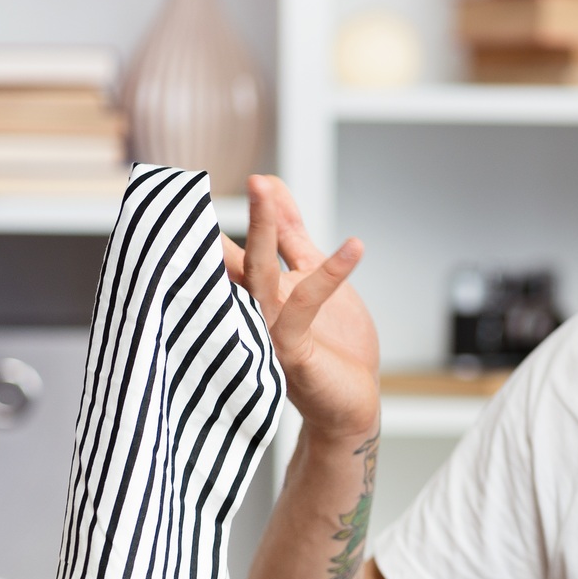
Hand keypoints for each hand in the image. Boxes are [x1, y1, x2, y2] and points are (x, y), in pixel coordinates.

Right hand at [222, 175, 379, 444]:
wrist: (351, 406)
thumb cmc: (332, 346)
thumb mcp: (314, 277)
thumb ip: (292, 236)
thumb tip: (272, 185)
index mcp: (256, 292)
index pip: (236, 245)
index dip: (227, 211)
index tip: (222, 175)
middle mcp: (253, 309)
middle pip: (236, 255)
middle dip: (233, 213)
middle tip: (234, 173)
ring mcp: (267, 330)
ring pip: (259, 274)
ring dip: (262, 229)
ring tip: (263, 187)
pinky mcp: (290, 349)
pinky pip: (304, 304)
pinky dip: (330, 273)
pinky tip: (355, 246)